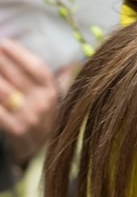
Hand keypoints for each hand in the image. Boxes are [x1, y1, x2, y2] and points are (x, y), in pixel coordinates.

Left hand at [0, 39, 60, 168]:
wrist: (40, 155)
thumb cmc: (46, 121)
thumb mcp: (57, 100)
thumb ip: (61, 80)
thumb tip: (70, 63)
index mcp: (54, 92)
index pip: (36, 67)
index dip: (19, 53)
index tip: (4, 42)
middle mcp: (43, 103)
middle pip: (16, 76)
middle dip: (0, 61)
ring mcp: (29, 117)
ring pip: (4, 91)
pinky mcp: (14, 130)